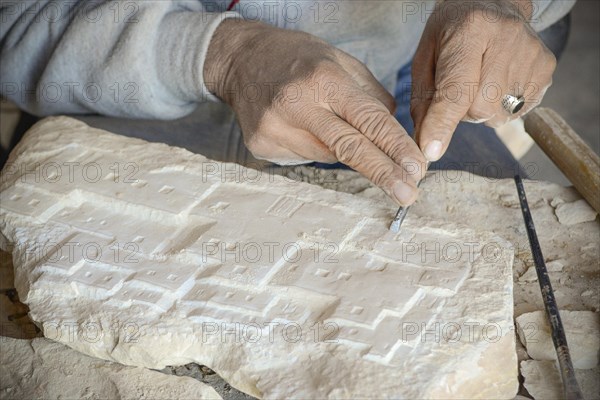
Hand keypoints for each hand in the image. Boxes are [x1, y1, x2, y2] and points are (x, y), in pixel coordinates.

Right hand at [204, 20, 426, 205]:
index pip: (368, 119)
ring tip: (326, 124)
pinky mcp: (261, 146)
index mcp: (323, 79)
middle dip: (383, 174)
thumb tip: (392, 136)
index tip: (417, 168)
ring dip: (344, 152)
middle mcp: (297, 106)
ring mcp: (275, 129)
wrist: (241, 60)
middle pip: (349, 149)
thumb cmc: (297, 58)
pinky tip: (302, 126)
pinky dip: (314, 147)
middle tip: (408, 194)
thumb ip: (370, 97)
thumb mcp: (340, 61)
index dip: (395, 147)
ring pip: (328, 156)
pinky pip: (305, 157)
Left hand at [410, 0, 555, 161]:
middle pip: (480, 109)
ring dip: (483, 109)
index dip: (443, 123)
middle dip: (463, 110)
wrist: (493, 2)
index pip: (456, 89)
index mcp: (470, 31)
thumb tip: (425, 145)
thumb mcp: (425, 58)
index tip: (432, 150)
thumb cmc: (451, 34)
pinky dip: (502, 105)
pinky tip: (499, 79)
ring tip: (481, 79)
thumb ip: (423, 101)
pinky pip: (518, 111)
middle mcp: (507, 39)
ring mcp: (532, 53)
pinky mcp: (546, 67)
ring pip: (499, 115)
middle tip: (461, 85)